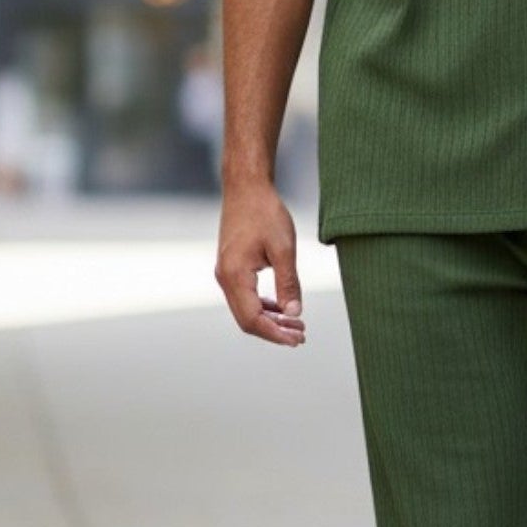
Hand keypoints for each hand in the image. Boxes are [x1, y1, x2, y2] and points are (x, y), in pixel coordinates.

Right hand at [214, 180, 306, 345]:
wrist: (246, 188)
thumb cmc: (265, 213)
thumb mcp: (284, 249)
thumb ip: (288, 283)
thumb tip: (294, 313)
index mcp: (235, 276)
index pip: (253, 318)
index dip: (275, 333)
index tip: (297, 339)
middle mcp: (225, 278)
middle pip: (247, 319)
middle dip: (273, 331)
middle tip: (300, 336)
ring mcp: (226, 273)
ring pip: (246, 309)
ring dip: (270, 320)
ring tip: (296, 325)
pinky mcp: (231, 267)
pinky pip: (245, 296)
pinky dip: (264, 306)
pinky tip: (282, 307)